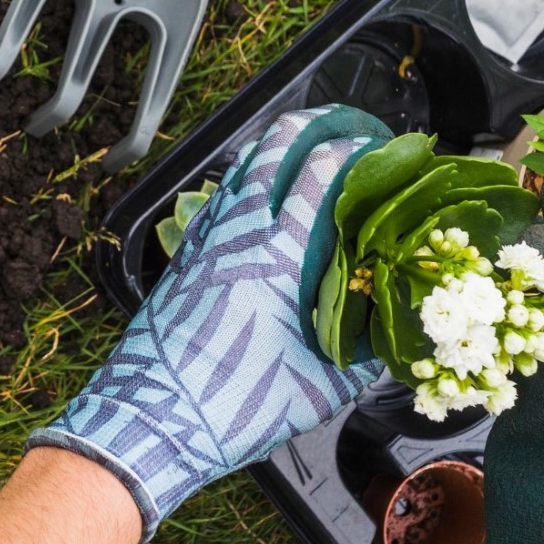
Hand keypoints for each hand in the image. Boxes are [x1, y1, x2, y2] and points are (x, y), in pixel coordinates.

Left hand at [28, 105, 392, 538]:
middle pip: (274, 147)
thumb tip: (393, 341)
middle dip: (314, 123)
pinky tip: (256, 194)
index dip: (354, 148)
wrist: (151, 420)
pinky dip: (243, 181)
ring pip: (241, 167)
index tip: (381, 145)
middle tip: (345, 124)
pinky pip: (218, 199)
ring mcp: (204, 240)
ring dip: (275, 147)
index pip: (320, 174)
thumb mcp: (319, 392)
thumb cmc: (232, 407)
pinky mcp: (184, 257)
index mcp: (278, 257)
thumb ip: (362, 360)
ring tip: (305, 144)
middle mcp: (238, 234)